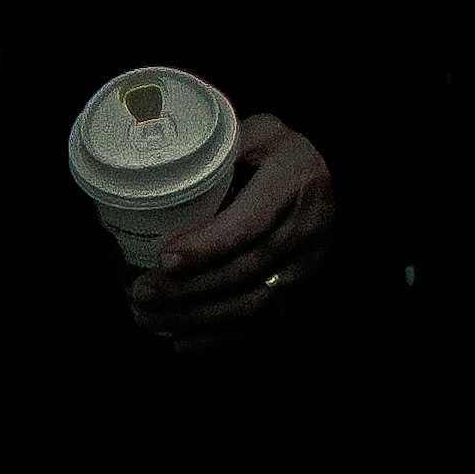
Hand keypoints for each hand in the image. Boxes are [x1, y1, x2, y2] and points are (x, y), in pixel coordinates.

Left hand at [132, 112, 338, 343]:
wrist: (332, 178)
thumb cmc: (280, 152)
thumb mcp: (257, 133)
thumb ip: (219, 148)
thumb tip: (160, 167)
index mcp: (295, 180)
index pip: (252, 223)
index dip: (209, 246)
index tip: (165, 258)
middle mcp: (309, 227)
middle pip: (246, 270)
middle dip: (190, 289)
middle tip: (142, 292)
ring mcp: (309, 265)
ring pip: (252, 304)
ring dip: (196, 319)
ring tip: (149, 318)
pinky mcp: (303, 290)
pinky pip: (261, 321)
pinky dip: (219, 337)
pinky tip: (181, 341)